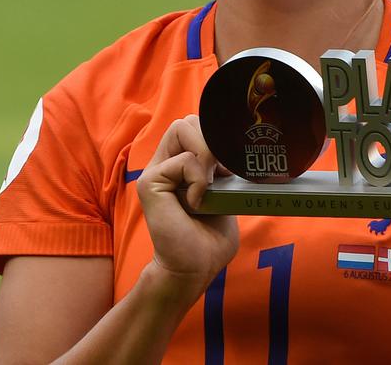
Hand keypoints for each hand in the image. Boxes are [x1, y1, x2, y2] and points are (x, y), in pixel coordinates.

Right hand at [136, 115, 238, 293]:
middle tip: (219, 173)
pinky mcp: (150, 183)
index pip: (196, 126)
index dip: (216, 138)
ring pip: (181, 128)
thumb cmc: (208, 241)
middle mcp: (165, 164)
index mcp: (181, 165)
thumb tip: (240, 152)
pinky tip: (198, 202)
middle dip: (211, 140)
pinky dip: (198, 179)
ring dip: (205, 153)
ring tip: (208, 183)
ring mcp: (155, 172)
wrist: (192, 270)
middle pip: (188, 120)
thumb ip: (223, 174)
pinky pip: (182, 161)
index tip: (228, 168)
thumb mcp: (224, 198)